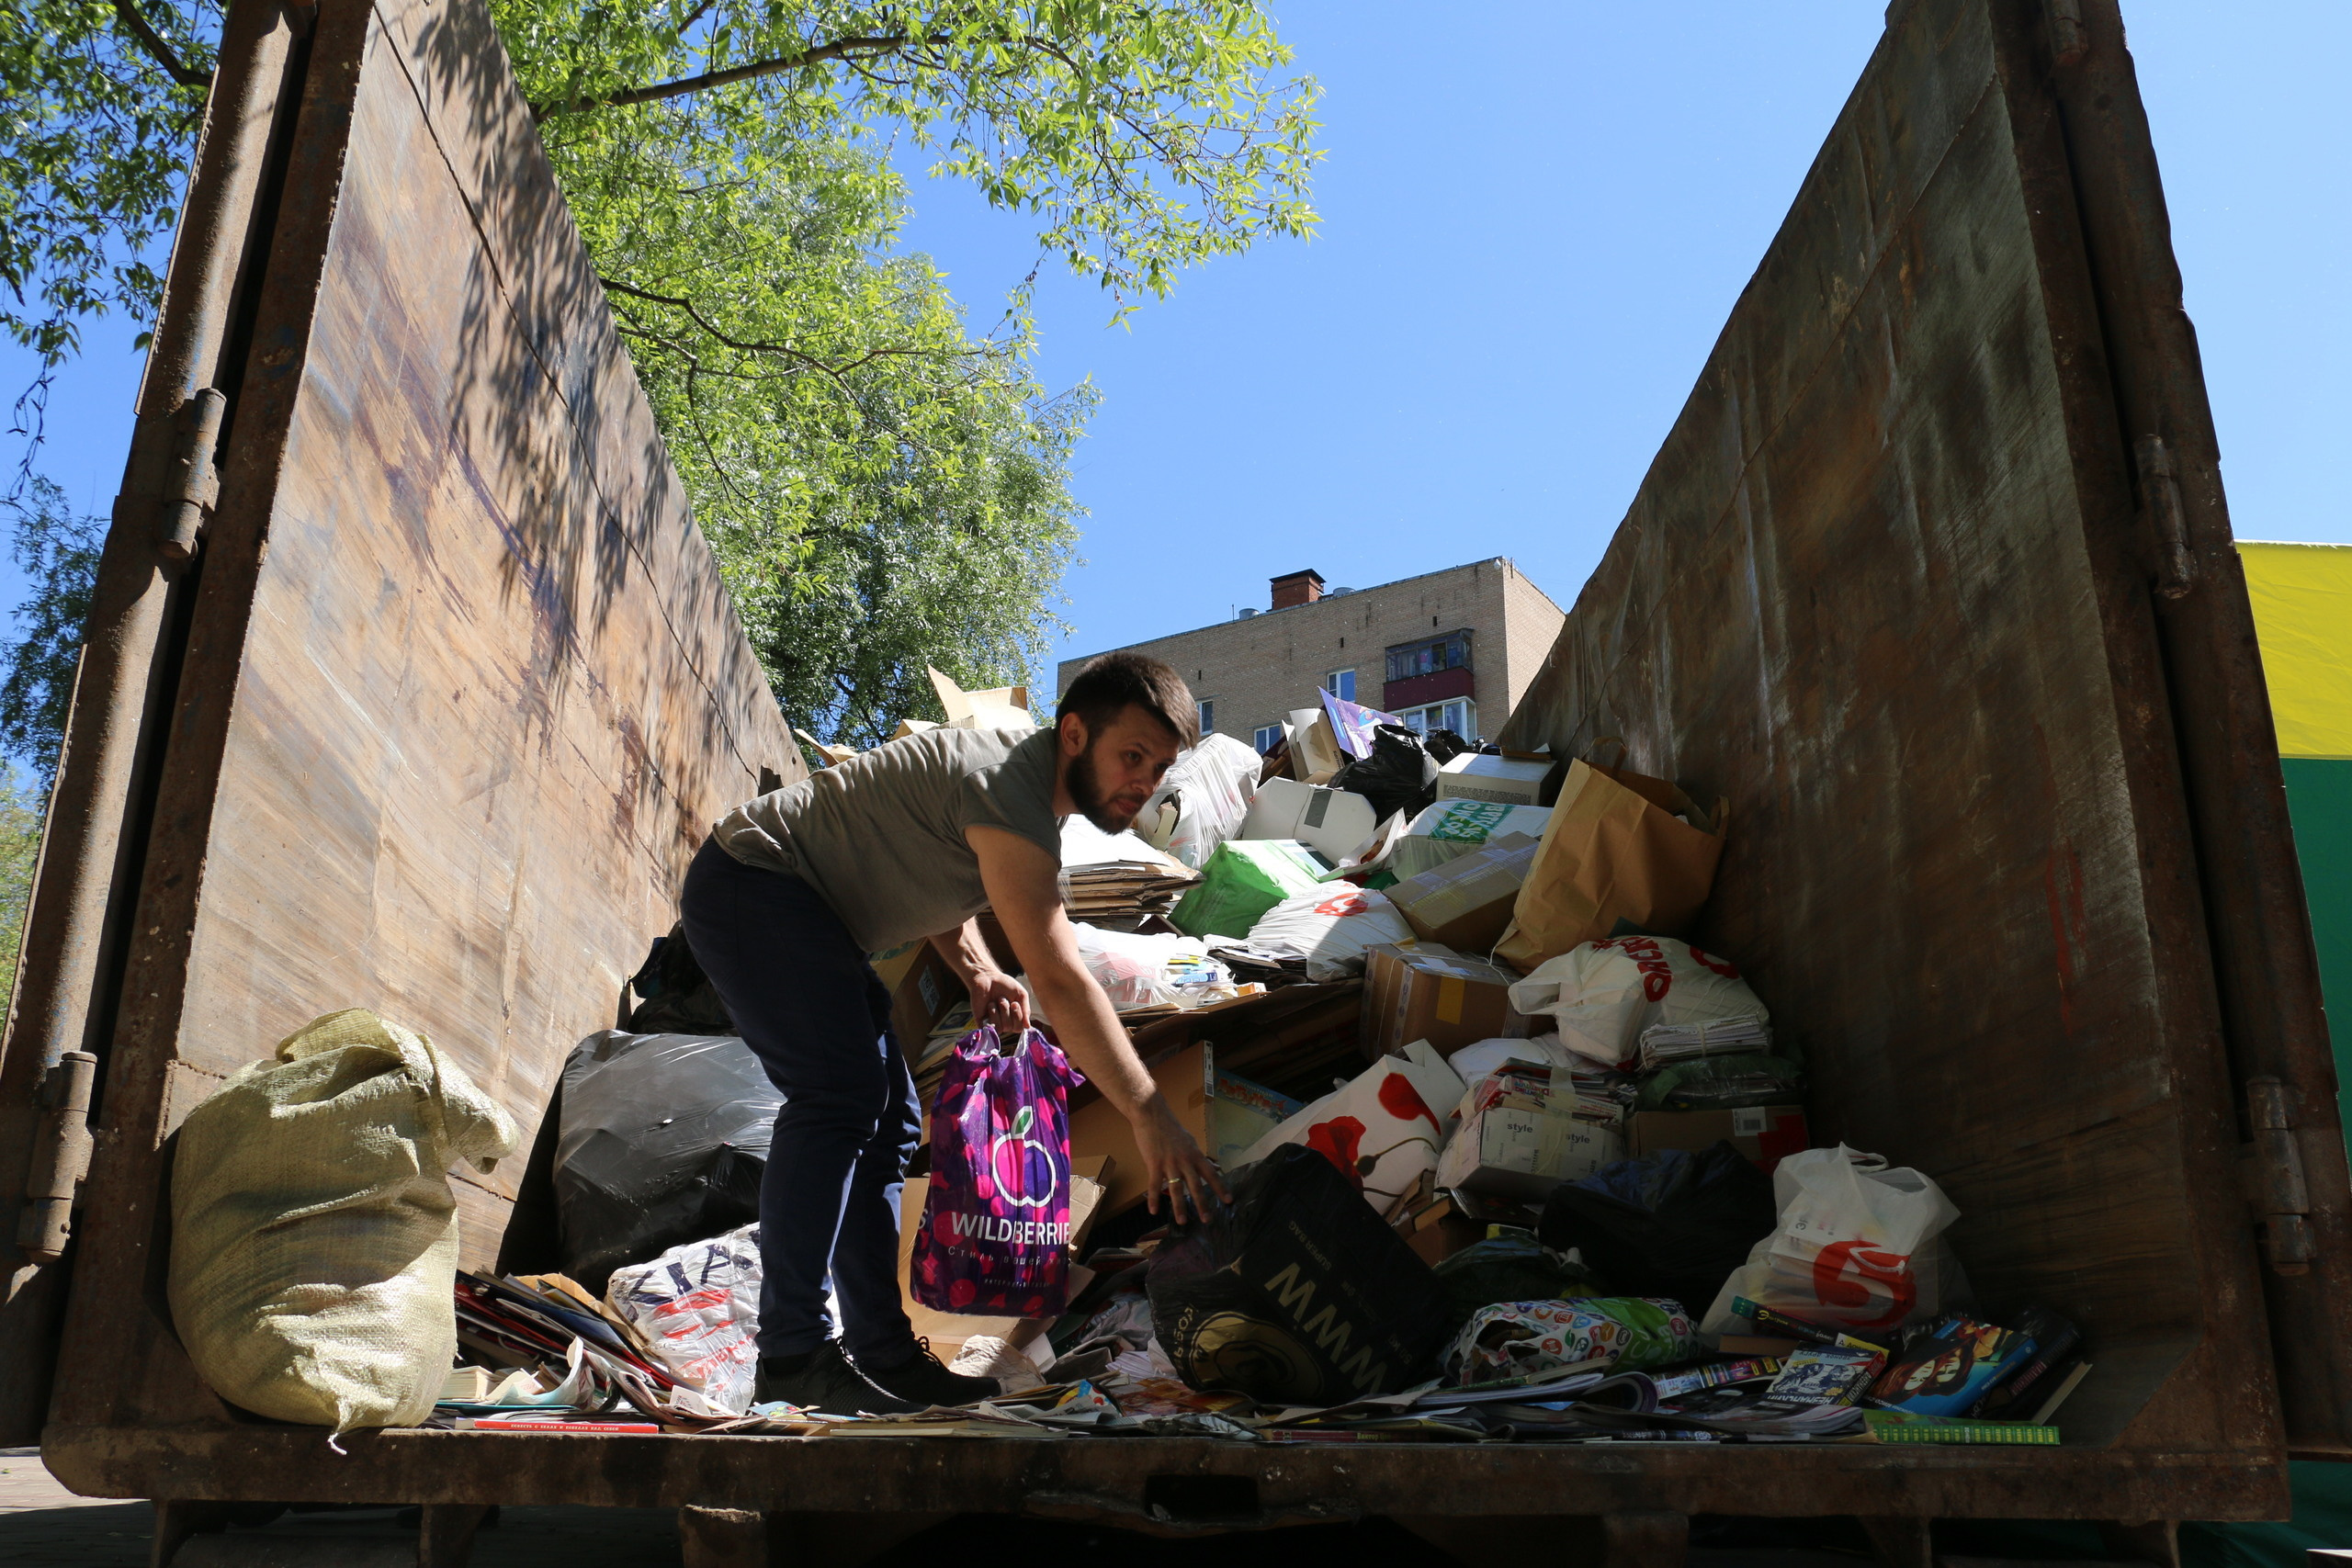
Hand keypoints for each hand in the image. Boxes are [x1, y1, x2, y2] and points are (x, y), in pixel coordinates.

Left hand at [967, 968, 1029, 1033]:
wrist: (987, 977)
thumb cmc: (1005, 985)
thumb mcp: (1021, 995)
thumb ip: (1026, 1010)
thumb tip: (1028, 1026)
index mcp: (1014, 1017)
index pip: (1020, 1027)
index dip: (1018, 1017)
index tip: (1014, 1003)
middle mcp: (1004, 1022)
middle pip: (1011, 1028)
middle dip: (1008, 1011)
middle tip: (1002, 998)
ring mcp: (993, 1022)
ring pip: (1002, 1028)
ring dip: (1000, 1012)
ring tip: (994, 1001)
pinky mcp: (982, 1021)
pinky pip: (990, 1028)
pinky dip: (992, 1015)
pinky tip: (990, 1005)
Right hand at [1132, 1096, 1230, 1224]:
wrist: (1152, 1115)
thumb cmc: (1170, 1127)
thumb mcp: (1188, 1140)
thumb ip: (1194, 1155)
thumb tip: (1205, 1165)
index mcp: (1195, 1154)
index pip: (1211, 1174)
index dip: (1220, 1188)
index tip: (1228, 1200)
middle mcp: (1185, 1160)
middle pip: (1196, 1186)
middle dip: (1202, 1204)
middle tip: (1208, 1220)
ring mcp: (1170, 1163)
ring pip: (1176, 1189)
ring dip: (1179, 1207)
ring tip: (1182, 1221)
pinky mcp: (1154, 1164)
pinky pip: (1154, 1185)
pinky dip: (1153, 1199)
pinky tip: (1153, 1211)